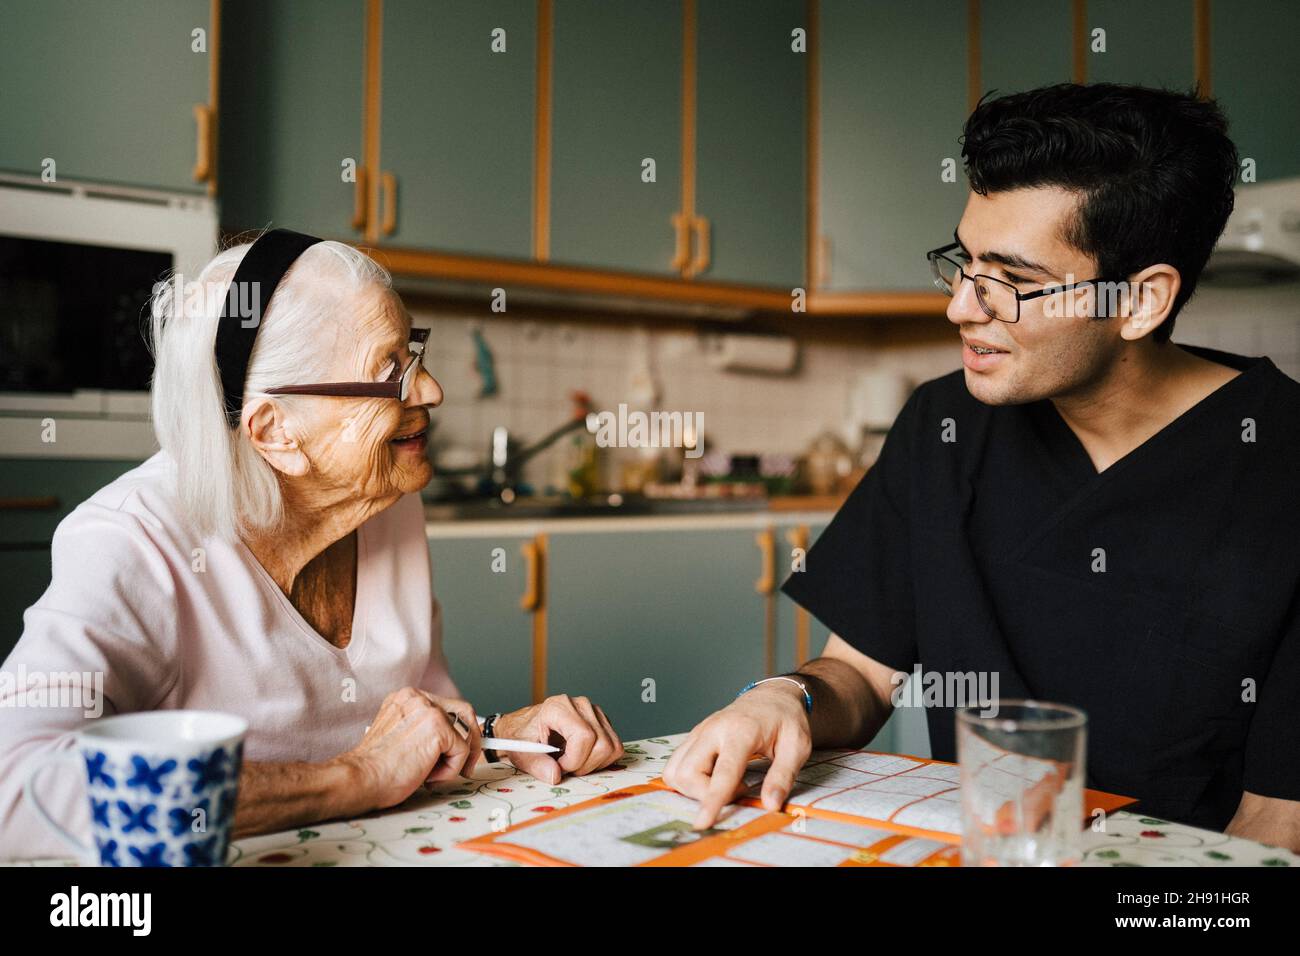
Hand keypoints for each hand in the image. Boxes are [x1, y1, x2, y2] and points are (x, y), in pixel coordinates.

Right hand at [339, 688, 481, 809]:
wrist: (361, 779)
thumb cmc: (375, 768)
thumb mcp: (400, 737)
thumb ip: (421, 730)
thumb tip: (451, 741)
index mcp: (406, 698)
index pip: (446, 707)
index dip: (458, 731)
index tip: (459, 750)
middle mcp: (418, 698)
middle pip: (463, 713)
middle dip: (470, 742)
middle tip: (467, 766)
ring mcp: (428, 710)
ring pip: (464, 736)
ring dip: (453, 761)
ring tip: (429, 774)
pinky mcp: (438, 728)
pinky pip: (462, 752)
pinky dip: (450, 771)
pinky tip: (427, 777)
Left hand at [495, 694, 623, 784]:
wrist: (523, 727)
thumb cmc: (522, 737)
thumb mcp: (521, 753)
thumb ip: (537, 765)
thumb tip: (555, 776)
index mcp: (558, 707)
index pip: (584, 736)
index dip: (575, 760)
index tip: (559, 767)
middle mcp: (580, 705)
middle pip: (602, 744)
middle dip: (584, 765)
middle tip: (565, 767)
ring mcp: (594, 712)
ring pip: (612, 747)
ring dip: (594, 764)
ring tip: (573, 762)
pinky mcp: (603, 722)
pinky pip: (614, 747)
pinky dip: (601, 759)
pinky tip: (582, 757)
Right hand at [663, 680, 810, 829]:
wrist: (772, 696)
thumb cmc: (786, 720)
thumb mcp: (797, 747)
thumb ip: (783, 776)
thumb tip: (770, 805)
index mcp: (741, 731)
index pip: (722, 772)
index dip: (712, 800)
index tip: (702, 823)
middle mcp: (713, 729)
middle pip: (689, 772)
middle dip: (704, 795)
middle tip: (739, 790)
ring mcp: (699, 732)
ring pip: (675, 770)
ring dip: (694, 789)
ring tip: (725, 784)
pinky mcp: (693, 737)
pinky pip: (675, 764)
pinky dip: (688, 780)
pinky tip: (712, 777)